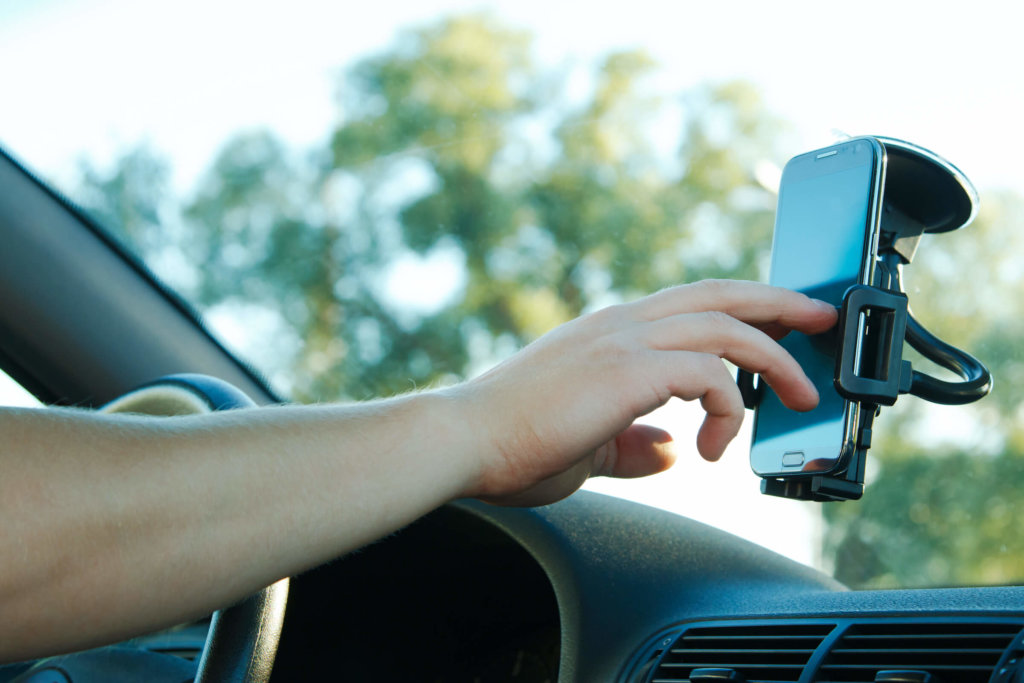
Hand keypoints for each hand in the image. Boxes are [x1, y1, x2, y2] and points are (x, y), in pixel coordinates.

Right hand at [454, 279, 837, 505]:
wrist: (464, 441)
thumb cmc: (512, 443)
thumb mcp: (588, 444)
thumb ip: (632, 444)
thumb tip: (670, 450)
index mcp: (610, 333)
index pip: (691, 303)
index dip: (741, 306)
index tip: (777, 321)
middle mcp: (621, 325)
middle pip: (720, 293)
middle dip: (779, 301)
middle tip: (819, 316)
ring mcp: (623, 341)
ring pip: (725, 325)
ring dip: (775, 358)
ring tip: (801, 395)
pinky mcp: (627, 370)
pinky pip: (708, 372)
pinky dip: (729, 405)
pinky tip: (716, 445)